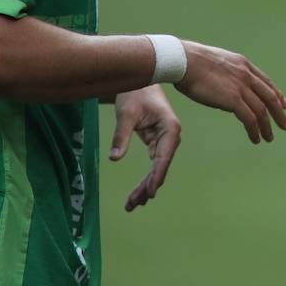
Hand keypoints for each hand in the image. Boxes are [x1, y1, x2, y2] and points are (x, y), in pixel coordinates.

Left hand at [110, 85, 180, 211]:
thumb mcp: (125, 114)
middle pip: (160, 167)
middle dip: (147, 187)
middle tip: (132, 205)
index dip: (156, 176)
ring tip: (132, 205)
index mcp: (170, 129)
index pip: (163, 157)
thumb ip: (121, 137)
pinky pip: (152, 164)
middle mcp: (171, 137)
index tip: (149, 193)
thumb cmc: (134, 93)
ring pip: (156, 169)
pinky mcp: (156, 142)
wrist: (139, 80)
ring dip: (145, 186)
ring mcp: (164, 140)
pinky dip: (145, 178)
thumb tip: (114, 159)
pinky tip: (139, 193)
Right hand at [174, 41, 285, 143]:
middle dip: (279, 113)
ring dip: (267, 126)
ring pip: (262, 110)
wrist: (184, 60)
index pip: (266, 82)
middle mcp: (246, 75)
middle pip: (270, 97)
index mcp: (243, 65)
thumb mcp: (217, 62)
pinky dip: (254, 130)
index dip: (277, 95)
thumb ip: (227, 73)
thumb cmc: (191, 62)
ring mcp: (241, 87)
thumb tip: (226, 88)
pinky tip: (255, 138)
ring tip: (269, 138)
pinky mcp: (233, 99)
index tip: (284, 105)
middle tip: (285, 125)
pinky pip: (250, 118)